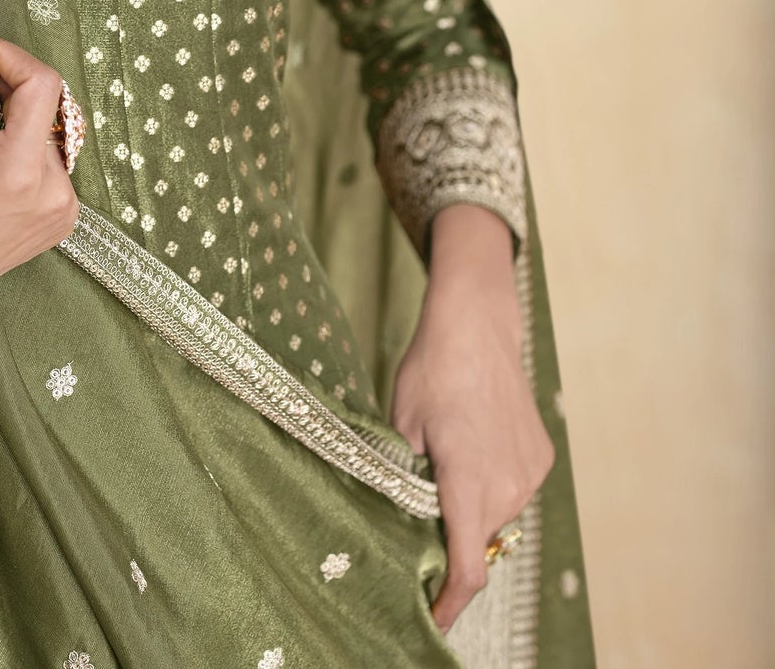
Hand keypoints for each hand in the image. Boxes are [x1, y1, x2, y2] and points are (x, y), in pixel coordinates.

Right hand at [0, 2, 80, 334]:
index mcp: (22, 173)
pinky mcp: (60, 225)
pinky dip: (25, 147)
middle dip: (9, 86)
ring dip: (17, 116)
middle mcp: (56, 194)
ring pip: (52, 132)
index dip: (8, 56)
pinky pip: (54, 164)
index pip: (42, 83)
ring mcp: (62, 213)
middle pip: (48, 106)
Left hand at [390, 205, 554, 633]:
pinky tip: (471, 446)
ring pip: (495, 514)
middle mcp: (508, 482)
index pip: (467, 564)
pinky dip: (490, 485)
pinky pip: (512, 490)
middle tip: (420, 513)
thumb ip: (405, 480)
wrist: (477, 323)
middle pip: (477, 538)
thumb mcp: (401, 426)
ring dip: (470, 507)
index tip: (432, 619)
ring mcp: (530, 471)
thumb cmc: (430, 369)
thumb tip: (403, 524)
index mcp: (467, 478)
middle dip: (450, 540)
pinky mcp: (542, 458)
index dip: (450, 601)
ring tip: (446, 461)